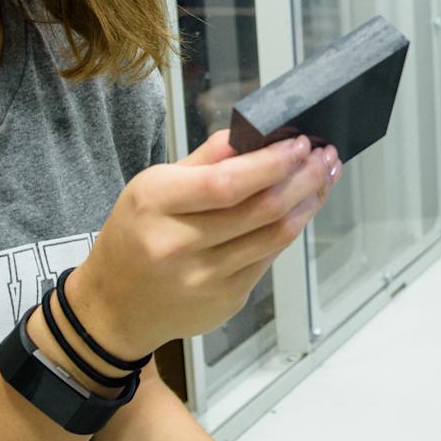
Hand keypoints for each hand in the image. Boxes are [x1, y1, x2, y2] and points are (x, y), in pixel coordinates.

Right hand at [72, 132, 339, 354]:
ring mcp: (204, 279)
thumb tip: (256, 132)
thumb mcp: (152, 187)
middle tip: (326, 157)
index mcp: (156, 204)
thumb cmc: (134, 237)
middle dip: (303, 179)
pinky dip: (288, 231)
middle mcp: (178, 245)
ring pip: (273, 237)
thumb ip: (204, 160)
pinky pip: (266, 260)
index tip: (301, 144)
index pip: (226, 183)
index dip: (271, 163)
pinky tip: (300, 211)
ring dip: (307, 204)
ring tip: (324, 179)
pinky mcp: (225, 301)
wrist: (114, 308)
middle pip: (259, 210)